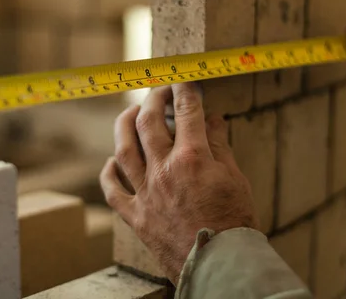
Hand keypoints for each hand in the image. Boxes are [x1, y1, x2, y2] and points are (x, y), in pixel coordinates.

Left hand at [100, 83, 257, 284]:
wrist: (220, 264)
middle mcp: (163, 170)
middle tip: (159, 89)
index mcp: (192, 159)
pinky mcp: (135, 215)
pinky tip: (113, 161)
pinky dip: (109, 171)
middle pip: (148, 121)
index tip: (185, 82)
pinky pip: (112, 189)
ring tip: (130, 111)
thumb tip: (213, 119)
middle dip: (153, 97)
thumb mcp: (235, 178)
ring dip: (124, 123)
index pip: (186, 111)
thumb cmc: (234, 222)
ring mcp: (145, 193)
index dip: (185, 91)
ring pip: (123, 148)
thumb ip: (219, 145)